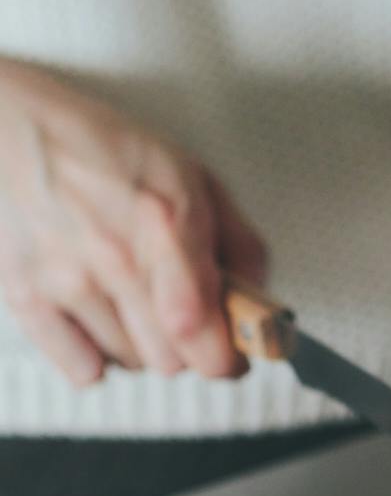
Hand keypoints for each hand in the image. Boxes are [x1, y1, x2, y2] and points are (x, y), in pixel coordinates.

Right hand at [0, 59, 266, 385]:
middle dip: (190, 349)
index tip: (237, 353)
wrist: (8, 126)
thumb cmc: (105, 149)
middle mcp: (116, 256)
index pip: (202, 328)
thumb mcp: (193, 176)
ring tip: (140, 306)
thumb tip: (260, 298)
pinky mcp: (25, 295)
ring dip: (146, 348)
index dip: (230, 356)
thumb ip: (239, 241)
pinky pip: (82, 369)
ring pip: (133, 364)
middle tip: (186, 320)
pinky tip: (104, 324)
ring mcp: (67, 279)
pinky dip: (100, 359)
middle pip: (173, 361)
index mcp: (168, 223)